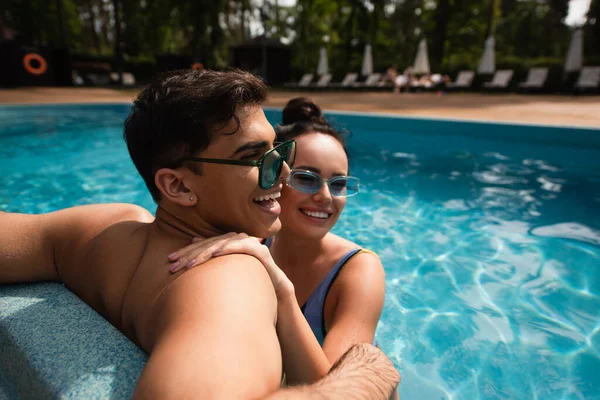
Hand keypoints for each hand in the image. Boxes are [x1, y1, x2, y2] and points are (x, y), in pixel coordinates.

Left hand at [168, 233, 293, 297]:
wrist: (276, 301)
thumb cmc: (250, 292)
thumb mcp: (226, 279)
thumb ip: (212, 265)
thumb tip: (191, 250)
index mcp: (230, 246)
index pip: (205, 244)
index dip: (187, 251)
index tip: (169, 261)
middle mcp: (240, 242)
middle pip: (211, 242)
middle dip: (190, 253)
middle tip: (173, 264)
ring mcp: (252, 246)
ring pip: (224, 242)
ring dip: (205, 252)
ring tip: (190, 264)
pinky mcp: (262, 253)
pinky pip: (244, 246)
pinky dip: (229, 248)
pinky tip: (215, 254)